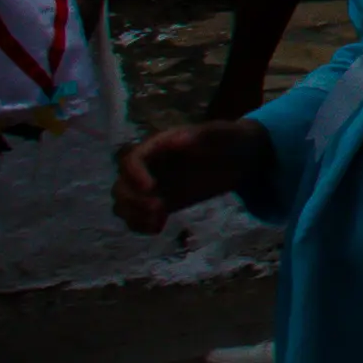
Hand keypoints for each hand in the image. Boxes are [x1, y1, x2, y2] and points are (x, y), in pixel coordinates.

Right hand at [115, 120, 270, 231]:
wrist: (242, 157)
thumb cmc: (230, 140)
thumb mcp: (221, 133)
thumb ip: (200, 135)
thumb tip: (178, 139)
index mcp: (158, 146)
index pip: (132, 159)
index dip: (134, 174)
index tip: (150, 187)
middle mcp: (149, 166)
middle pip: (121, 185)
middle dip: (134, 200)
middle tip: (160, 208)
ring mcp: (152, 186)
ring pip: (123, 203)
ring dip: (133, 215)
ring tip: (158, 221)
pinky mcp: (160, 202)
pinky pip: (136, 216)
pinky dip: (139, 225)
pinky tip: (158, 228)